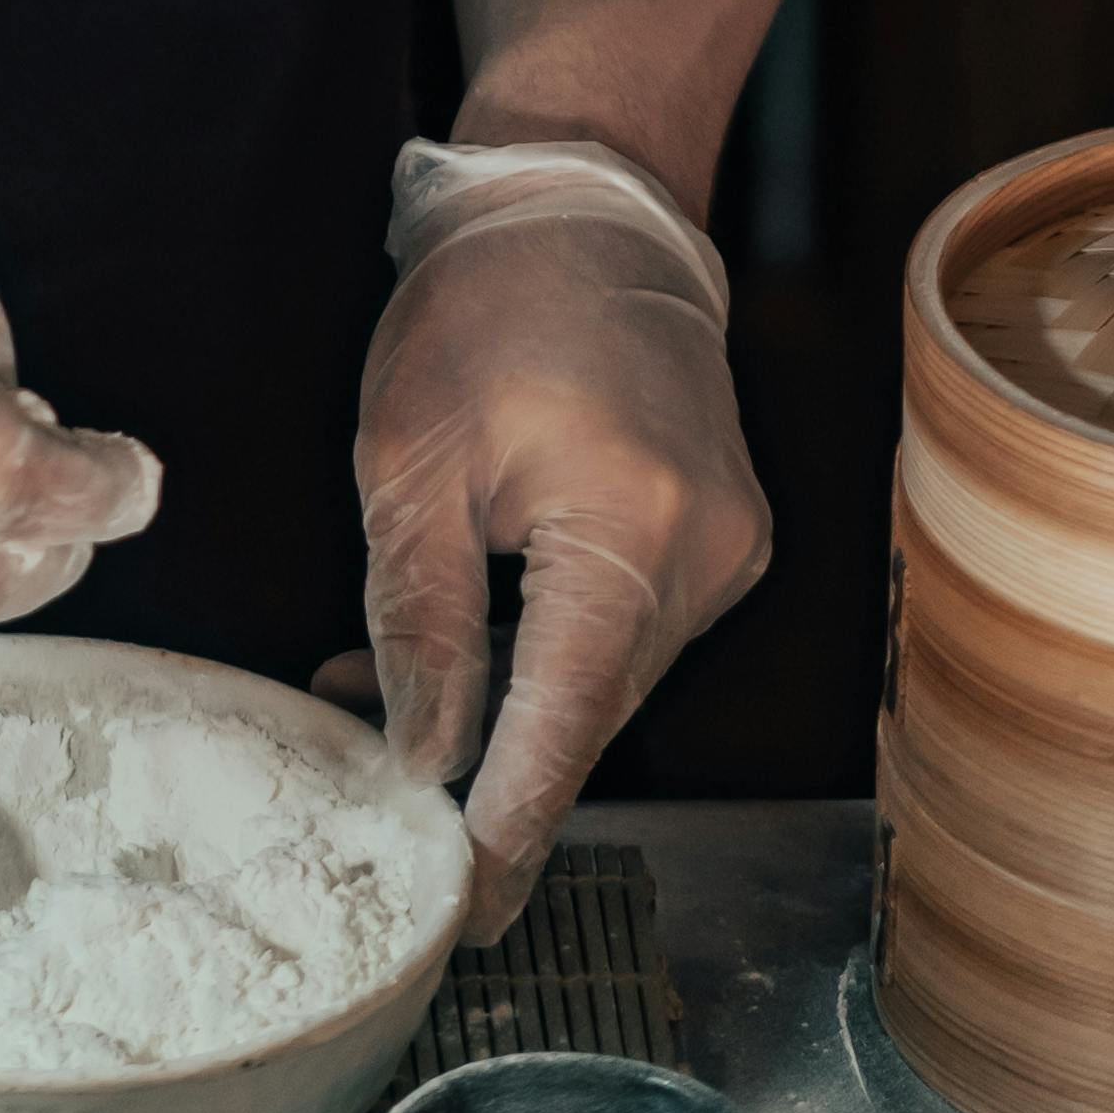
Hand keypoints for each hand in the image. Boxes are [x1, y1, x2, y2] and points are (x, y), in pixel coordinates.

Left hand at [318, 141, 768, 939]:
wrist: (584, 204)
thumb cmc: (487, 306)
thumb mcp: (410, 461)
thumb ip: (421, 618)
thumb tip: (422, 753)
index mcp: (634, 528)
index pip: (569, 718)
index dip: (513, 820)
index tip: (469, 908)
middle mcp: (707, 551)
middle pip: (593, 704)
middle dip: (494, 764)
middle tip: (397, 818)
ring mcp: (727, 545)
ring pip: (607, 670)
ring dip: (513, 699)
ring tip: (386, 700)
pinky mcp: (718, 535)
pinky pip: (627, 623)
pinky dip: (551, 644)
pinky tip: (471, 647)